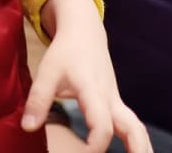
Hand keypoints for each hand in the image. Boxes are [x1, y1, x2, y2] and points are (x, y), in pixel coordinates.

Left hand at [22, 0, 151, 152]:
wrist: (84, 31)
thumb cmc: (65, 52)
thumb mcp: (48, 71)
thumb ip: (38, 98)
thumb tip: (28, 127)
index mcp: (93, 90)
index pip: (102, 123)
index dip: (96, 144)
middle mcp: (110, 98)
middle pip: (133, 127)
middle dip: (137, 150)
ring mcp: (116, 101)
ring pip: (137, 127)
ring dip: (143, 148)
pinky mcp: (116, 103)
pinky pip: (132, 125)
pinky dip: (136, 142)